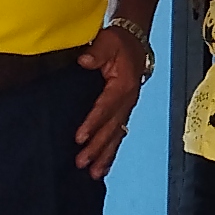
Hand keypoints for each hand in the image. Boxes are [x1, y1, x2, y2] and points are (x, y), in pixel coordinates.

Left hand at [73, 24, 146, 178]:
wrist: (135, 42)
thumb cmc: (119, 42)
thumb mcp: (109, 41)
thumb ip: (97, 52)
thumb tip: (85, 61)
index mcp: (123, 85)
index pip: (105, 108)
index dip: (93, 123)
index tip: (79, 137)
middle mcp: (127, 101)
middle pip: (111, 128)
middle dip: (97, 147)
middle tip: (81, 162)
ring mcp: (127, 108)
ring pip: (116, 136)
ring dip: (105, 155)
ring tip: (93, 173)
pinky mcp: (123, 112)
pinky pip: (118, 134)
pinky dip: (111, 151)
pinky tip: (103, 166)